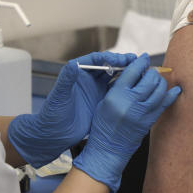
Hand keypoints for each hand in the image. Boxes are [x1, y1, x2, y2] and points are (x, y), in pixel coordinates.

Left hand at [8, 51, 135, 167]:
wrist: (54, 135)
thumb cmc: (52, 114)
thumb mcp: (59, 97)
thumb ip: (66, 80)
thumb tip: (73, 64)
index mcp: (77, 74)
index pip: (96, 60)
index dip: (109, 57)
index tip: (120, 59)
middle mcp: (88, 80)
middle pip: (108, 66)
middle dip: (122, 63)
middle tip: (136, 62)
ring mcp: (96, 91)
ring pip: (114, 77)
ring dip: (126, 74)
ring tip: (140, 72)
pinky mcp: (102, 102)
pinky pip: (116, 92)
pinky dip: (126, 88)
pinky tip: (137, 88)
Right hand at [73, 54, 180, 192]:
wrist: (108, 148)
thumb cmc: (103, 125)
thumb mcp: (104, 101)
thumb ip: (118, 85)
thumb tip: (133, 71)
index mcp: (116, 96)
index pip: (132, 71)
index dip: (140, 62)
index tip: (143, 59)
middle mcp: (131, 103)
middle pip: (149, 78)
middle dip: (151, 71)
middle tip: (149, 71)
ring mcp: (142, 113)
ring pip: (159, 89)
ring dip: (160, 81)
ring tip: (156, 80)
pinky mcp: (150, 121)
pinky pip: (165, 104)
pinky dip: (171, 95)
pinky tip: (174, 90)